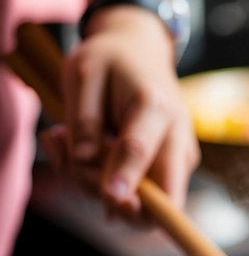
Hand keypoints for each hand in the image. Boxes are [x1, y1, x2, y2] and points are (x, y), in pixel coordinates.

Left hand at [39, 7, 200, 220]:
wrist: (143, 52)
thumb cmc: (110, 61)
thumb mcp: (84, 75)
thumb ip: (84, 120)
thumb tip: (85, 162)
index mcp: (155, 106)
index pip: (139, 150)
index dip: (125, 177)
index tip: (113, 200)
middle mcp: (177, 138)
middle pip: (162, 195)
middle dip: (117, 201)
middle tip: (69, 163)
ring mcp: (179, 159)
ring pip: (146, 203)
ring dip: (97, 185)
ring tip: (63, 139)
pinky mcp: (173, 172)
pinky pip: (139, 197)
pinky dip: (105, 184)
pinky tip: (82, 152)